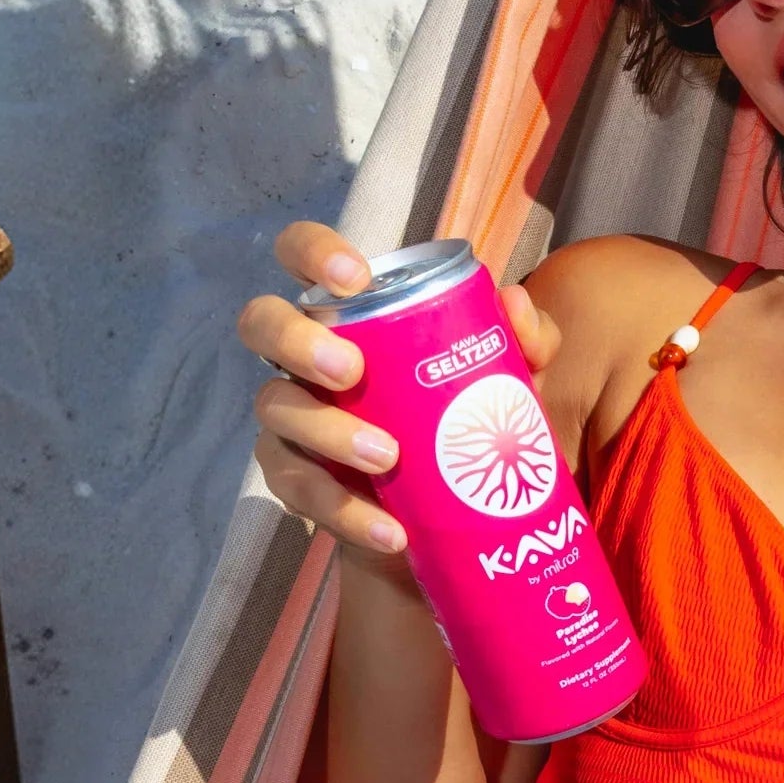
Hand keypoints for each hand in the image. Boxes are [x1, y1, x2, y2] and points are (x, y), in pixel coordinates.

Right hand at [238, 221, 561, 569]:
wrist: (449, 524)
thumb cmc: (466, 424)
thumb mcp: (508, 384)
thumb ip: (523, 342)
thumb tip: (511, 301)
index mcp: (347, 315)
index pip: (300, 255)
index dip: (313, 252)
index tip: (355, 278)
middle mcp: (302, 358)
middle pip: (260, 323)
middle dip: (297, 341)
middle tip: (350, 370)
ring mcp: (290, 419)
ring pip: (275, 408)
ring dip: (328, 432)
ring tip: (388, 457)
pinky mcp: (292, 480)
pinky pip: (300, 489)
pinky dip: (346, 510)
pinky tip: (391, 531)